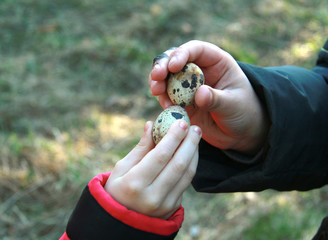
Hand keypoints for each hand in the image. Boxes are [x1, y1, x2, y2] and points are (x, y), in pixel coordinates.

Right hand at [104, 120, 201, 218]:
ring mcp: (165, 204)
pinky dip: (191, 164)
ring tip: (196, 136)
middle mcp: (152, 196)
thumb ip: (140, 148)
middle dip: (189, 142)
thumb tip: (151, 125)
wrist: (121, 221)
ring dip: (194, 152)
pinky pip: (186, 182)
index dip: (173, 137)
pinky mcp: (173, 207)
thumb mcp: (121, 168)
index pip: (160, 156)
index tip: (181, 122)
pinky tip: (191, 152)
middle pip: (178, 164)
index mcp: (135, 184)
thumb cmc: (118, 190)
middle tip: (194, 127)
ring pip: (187, 173)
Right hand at [149, 40, 268, 154]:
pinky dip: (162, 99)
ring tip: (156, 91)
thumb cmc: (244, 113)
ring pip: (166, 77)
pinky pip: (167, 96)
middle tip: (156, 77)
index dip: (182, 53)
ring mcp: (188, 86)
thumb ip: (217, 99)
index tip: (173, 66)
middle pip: (175, 59)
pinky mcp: (181, 101)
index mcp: (216, 62)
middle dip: (162, 65)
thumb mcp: (234, 105)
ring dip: (158, 82)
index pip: (196, 49)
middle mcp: (199, 70)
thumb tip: (199, 94)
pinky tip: (166, 106)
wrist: (240, 133)